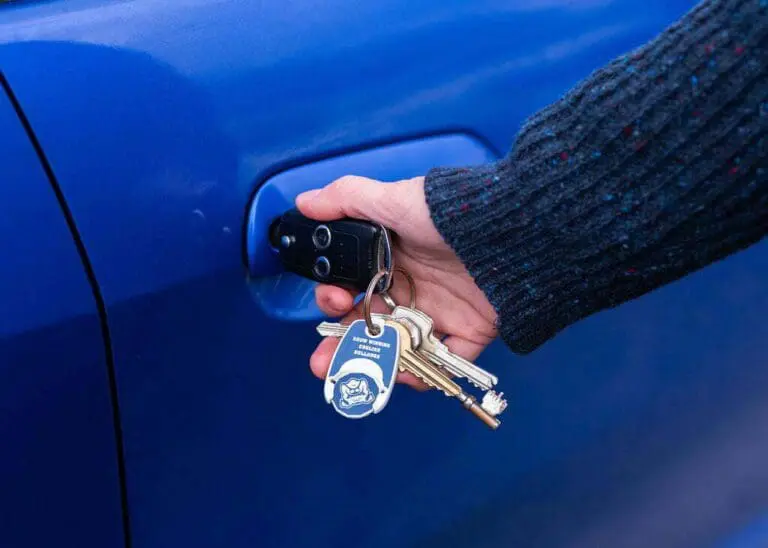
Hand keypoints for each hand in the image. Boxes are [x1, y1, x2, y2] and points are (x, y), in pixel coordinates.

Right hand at [295, 175, 497, 389]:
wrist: (510, 229)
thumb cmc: (449, 212)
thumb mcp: (393, 199)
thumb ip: (347, 199)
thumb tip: (305, 203)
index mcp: (390, 258)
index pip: (353, 287)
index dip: (335, 299)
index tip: (333, 301)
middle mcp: (411, 286)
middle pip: (370, 325)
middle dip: (342, 347)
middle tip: (323, 365)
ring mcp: (440, 311)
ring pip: (400, 347)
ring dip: (377, 365)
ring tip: (362, 377)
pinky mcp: (470, 330)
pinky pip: (445, 360)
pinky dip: (427, 373)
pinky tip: (408, 374)